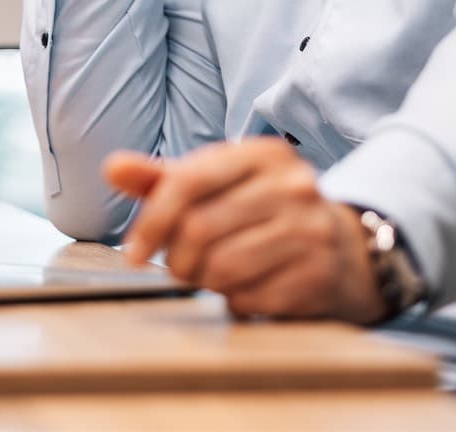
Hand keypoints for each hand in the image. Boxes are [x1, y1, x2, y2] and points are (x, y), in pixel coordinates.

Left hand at [104, 139, 384, 323]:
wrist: (343, 249)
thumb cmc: (264, 213)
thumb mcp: (219, 187)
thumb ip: (163, 179)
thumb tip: (112, 167)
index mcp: (263, 154)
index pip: (189, 180)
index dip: (152, 219)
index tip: (133, 252)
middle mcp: (293, 185)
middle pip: (200, 229)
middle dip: (177, 259)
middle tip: (181, 267)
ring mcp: (310, 230)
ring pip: (221, 268)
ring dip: (204, 281)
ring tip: (215, 274)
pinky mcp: (317, 275)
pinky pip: (248, 299)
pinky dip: (236, 301)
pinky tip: (249, 288)